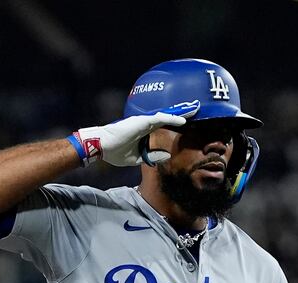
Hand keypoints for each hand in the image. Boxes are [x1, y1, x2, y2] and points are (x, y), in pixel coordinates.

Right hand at [73, 102, 199, 167]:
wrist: (100, 146)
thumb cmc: (114, 151)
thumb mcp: (136, 158)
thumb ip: (151, 156)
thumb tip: (167, 156)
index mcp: (143, 130)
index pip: (163, 125)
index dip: (175, 123)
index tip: (188, 123)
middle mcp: (145, 123)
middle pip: (167, 117)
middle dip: (182, 113)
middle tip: (197, 109)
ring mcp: (143, 121)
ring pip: (166, 115)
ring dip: (181, 113)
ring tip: (195, 109)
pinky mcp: (142, 122)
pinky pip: (160, 119)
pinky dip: (172, 119)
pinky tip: (183, 120)